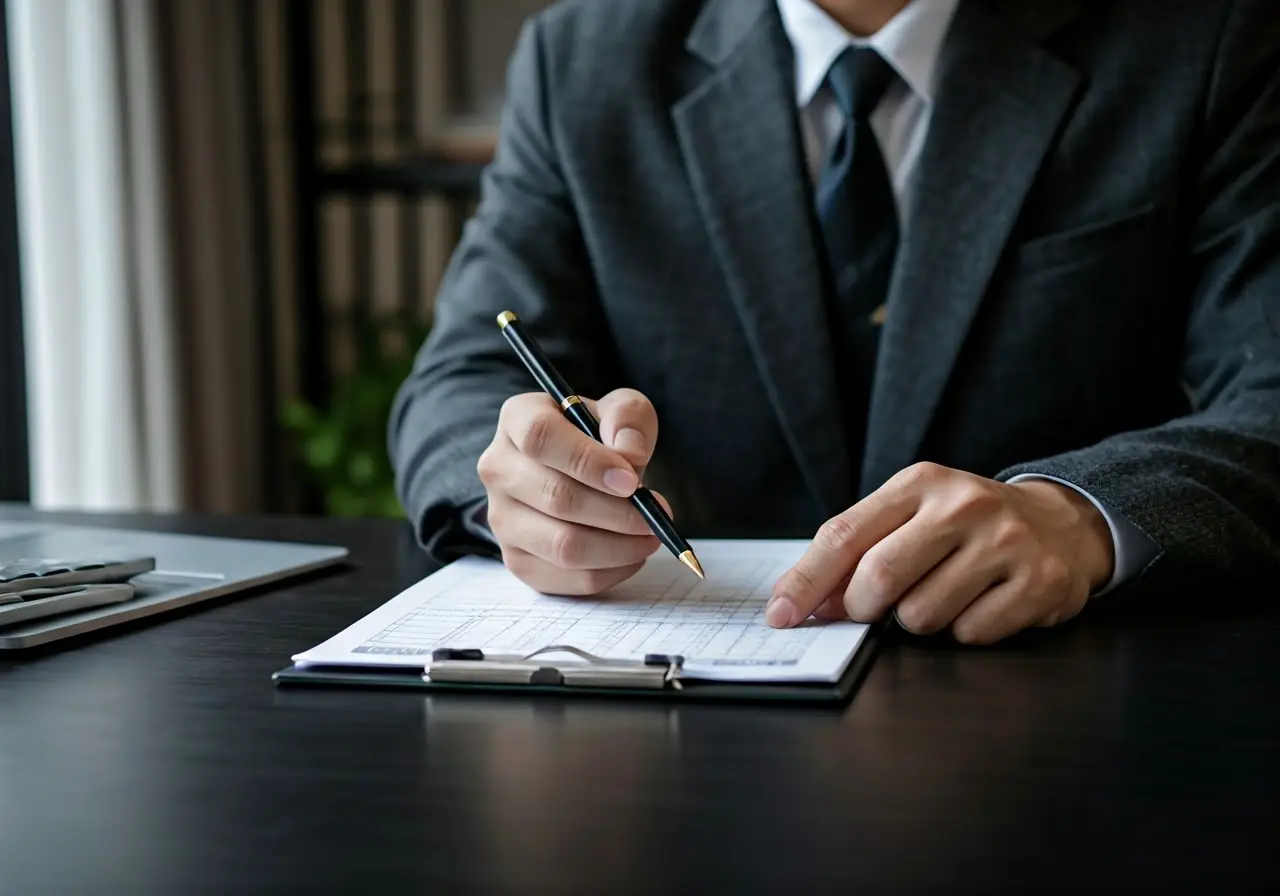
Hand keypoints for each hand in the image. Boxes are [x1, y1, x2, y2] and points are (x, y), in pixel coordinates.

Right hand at [477, 388, 669, 594]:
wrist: (578, 472)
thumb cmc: (599, 438)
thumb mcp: (621, 412)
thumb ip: (628, 419)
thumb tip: (630, 453)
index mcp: (518, 418)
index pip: (540, 438)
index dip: (588, 461)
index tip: (630, 481)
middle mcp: (499, 468)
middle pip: (556, 498)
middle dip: (617, 512)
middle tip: (655, 515)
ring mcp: (502, 518)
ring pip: (562, 546)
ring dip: (618, 547)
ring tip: (649, 535)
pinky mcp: (516, 559)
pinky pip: (567, 578)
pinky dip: (610, 572)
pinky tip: (630, 554)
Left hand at [766, 463, 1115, 643]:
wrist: (1060, 523)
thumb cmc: (964, 526)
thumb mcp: (911, 516)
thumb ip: (855, 552)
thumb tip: (799, 603)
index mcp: (920, 482)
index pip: (844, 535)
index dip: (805, 581)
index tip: (780, 616)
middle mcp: (964, 504)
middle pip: (880, 578)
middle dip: (864, 608)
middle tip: (876, 608)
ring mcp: (1006, 542)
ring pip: (922, 616)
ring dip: (919, 621)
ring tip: (945, 593)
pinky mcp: (1039, 581)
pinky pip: (970, 634)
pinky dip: (965, 630)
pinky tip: (982, 603)